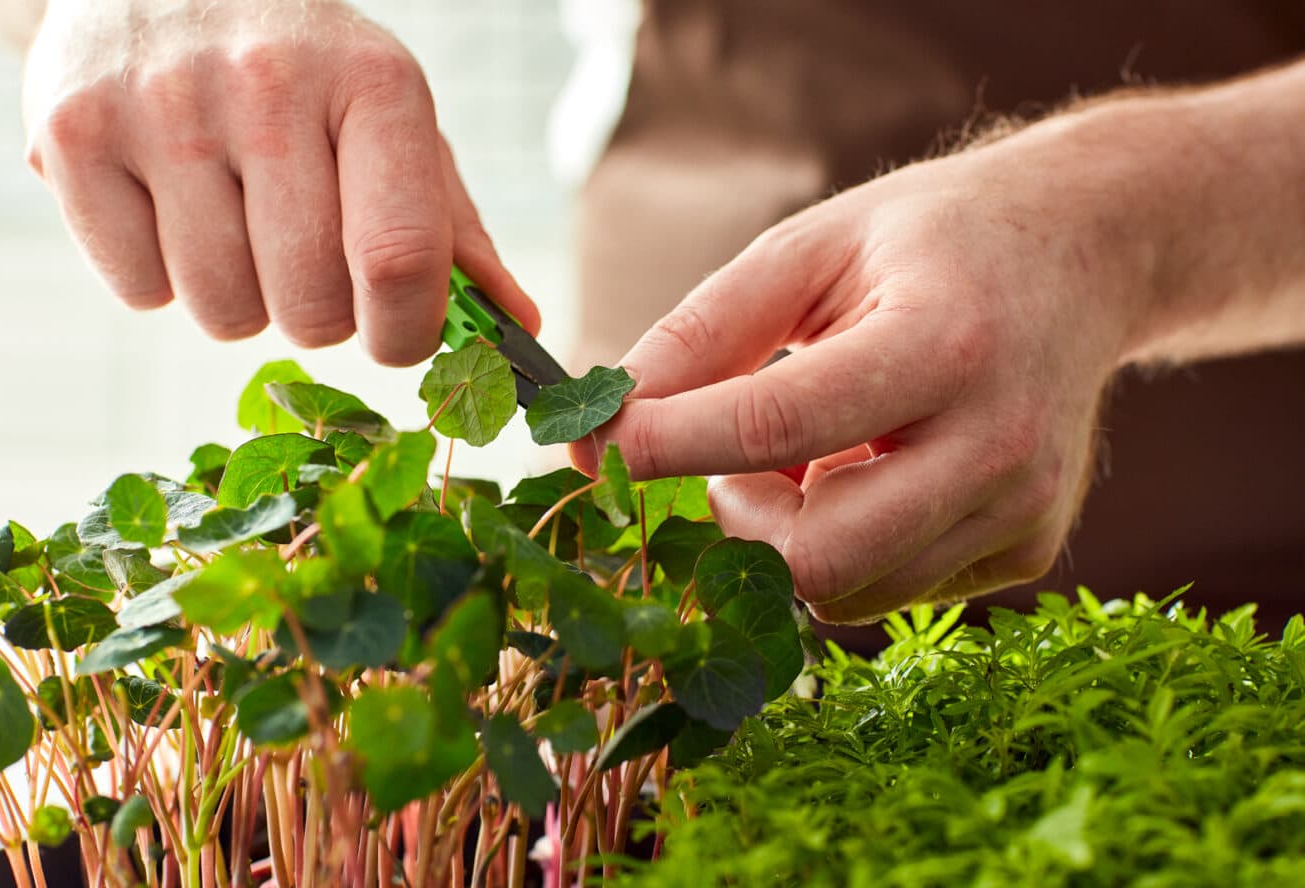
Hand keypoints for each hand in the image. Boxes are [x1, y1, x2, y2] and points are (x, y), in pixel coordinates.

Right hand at [22, 0, 537, 363]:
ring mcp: (162, 107)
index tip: (396, 335)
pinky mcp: (70, 134)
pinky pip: (138, 291)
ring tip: (238, 222)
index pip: (400, 260)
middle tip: (306, 257)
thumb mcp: (395, 125)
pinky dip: (161, 277)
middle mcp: (267, 86)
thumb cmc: (307, 75)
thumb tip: (519, 328)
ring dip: (241, 298)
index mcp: (375, 85)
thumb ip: (454, 232)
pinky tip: (173, 207)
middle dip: (320, 314)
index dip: (406, 332)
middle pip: (311, 306)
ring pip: (222, 312)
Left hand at [573, 127, 1158, 622]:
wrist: (1084, 257)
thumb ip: (702, 332)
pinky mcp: (1026, 549)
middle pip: (816, 557)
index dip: (666, 444)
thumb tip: (602, 425)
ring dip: (786, 535)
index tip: (595, 443)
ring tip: (806, 453)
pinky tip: (864, 471)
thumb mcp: (809, 250)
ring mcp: (1023, 510)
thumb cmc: (932, 244)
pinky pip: (888, 588)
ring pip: (845, 592)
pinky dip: (843, 544)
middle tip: (723, 461)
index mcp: (943, 343)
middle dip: (734, 521)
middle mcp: (999, 443)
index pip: (775, 425)